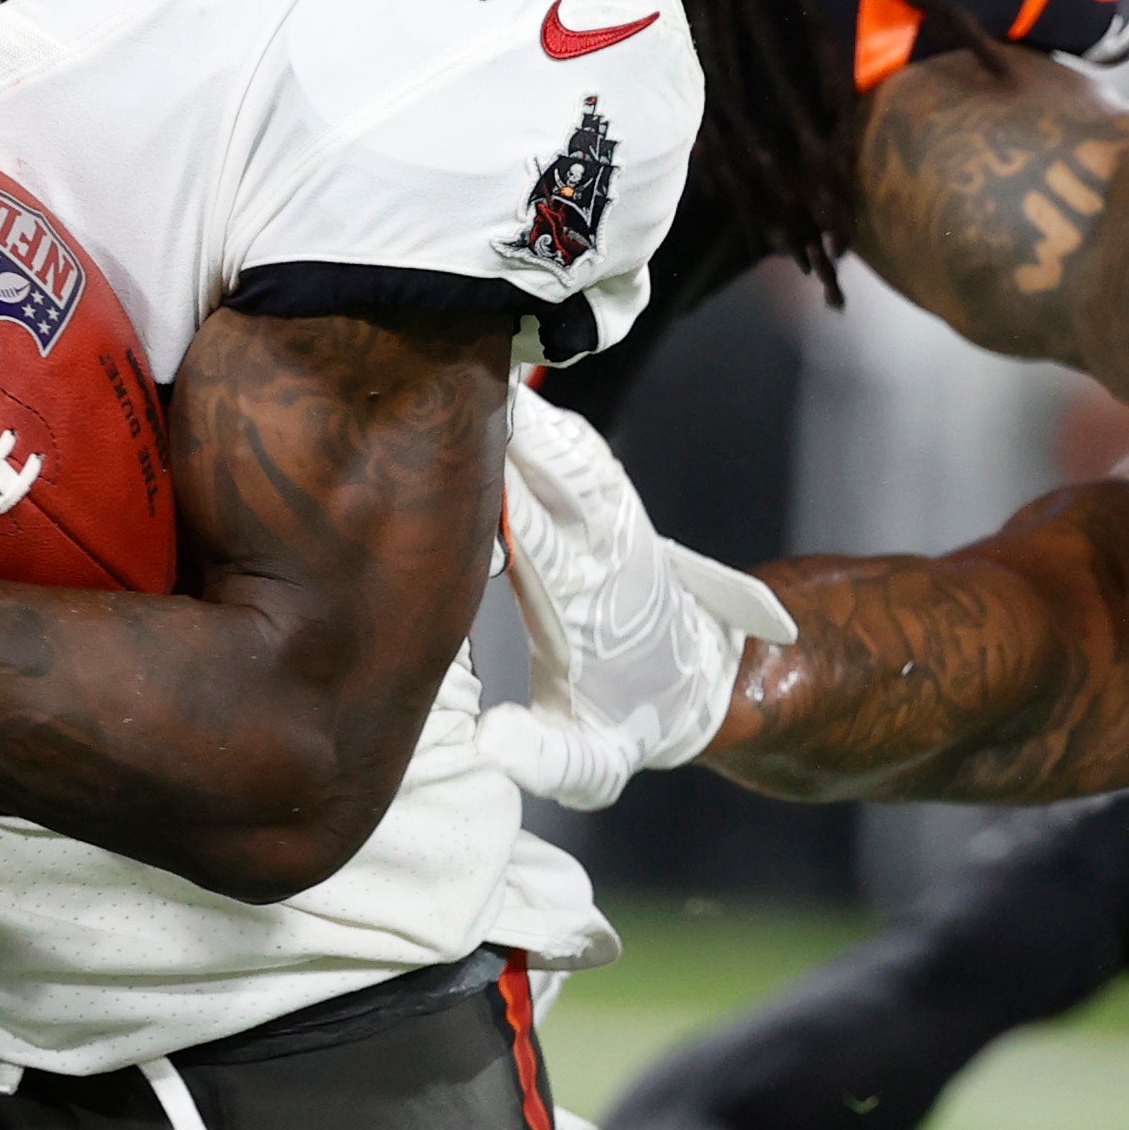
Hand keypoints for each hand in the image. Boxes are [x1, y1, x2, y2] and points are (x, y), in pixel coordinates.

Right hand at [478, 388, 798, 809]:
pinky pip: (567, 442)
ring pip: (559, 444)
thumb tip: (493, 744)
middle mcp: (594, 545)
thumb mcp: (597, 762)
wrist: (697, 686)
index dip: (499, 498)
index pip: (533, 535)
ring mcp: (600, 515)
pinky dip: (531, 411)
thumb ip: (551, 760)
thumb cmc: (631, 723)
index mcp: (582, 601)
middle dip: (496, 434)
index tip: (450, 466)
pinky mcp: (600, 498)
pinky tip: (485, 379)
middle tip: (431, 395)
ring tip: (450, 367)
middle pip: (544, 471)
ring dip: (513, 409)